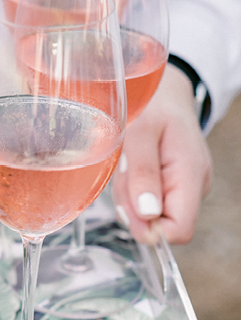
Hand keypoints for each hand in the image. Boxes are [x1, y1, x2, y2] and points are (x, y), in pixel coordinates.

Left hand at [112, 64, 212, 243]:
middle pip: (158, 224)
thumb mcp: (139, 132)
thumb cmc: (151, 105)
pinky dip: (132, 187)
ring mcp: (186, 186)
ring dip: (129, 193)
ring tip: (129, 161)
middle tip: (126, 169)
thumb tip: (149, 215)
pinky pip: (147, 200)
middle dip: (133, 204)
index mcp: (191, 175)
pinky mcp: (173, 184)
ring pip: (149, 214)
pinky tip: (132, 164)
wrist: (163, 90)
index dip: (149, 226)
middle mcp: (194, 186)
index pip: (179, 229)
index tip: (128, 200)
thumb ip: (143, 173)